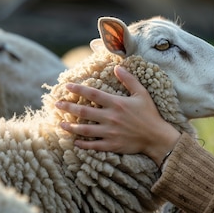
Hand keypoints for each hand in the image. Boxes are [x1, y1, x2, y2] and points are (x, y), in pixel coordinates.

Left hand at [55, 65, 180, 165]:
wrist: (156, 137)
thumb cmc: (149, 114)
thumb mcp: (141, 93)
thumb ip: (129, 80)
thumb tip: (117, 67)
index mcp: (116, 103)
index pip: (92, 94)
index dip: (78, 89)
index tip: (66, 87)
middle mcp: (110, 117)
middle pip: (83, 111)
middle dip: (68, 108)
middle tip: (57, 105)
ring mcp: (110, 132)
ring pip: (84, 129)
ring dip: (70, 127)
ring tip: (60, 124)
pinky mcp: (112, 145)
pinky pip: (93, 145)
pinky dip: (82, 144)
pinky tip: (75, 142)